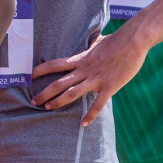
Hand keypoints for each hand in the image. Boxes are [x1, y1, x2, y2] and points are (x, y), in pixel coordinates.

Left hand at [30, 30, 148, 125]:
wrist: (133, 41)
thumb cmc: (117, 40)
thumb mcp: (99, 41)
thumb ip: (92, 45)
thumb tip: (93, 39)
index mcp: (81, 59)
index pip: (55, 64)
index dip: (40, 70)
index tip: (28, 76)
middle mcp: (84, 70)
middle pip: (59, 82)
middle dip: (44, 93)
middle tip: (33, 101)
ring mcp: (96, 79)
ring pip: (72, 93)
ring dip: (59, 102)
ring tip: (48, 109)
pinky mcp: (109, 86)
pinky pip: (98, 104)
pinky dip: (90, 115)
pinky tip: (83, 124)